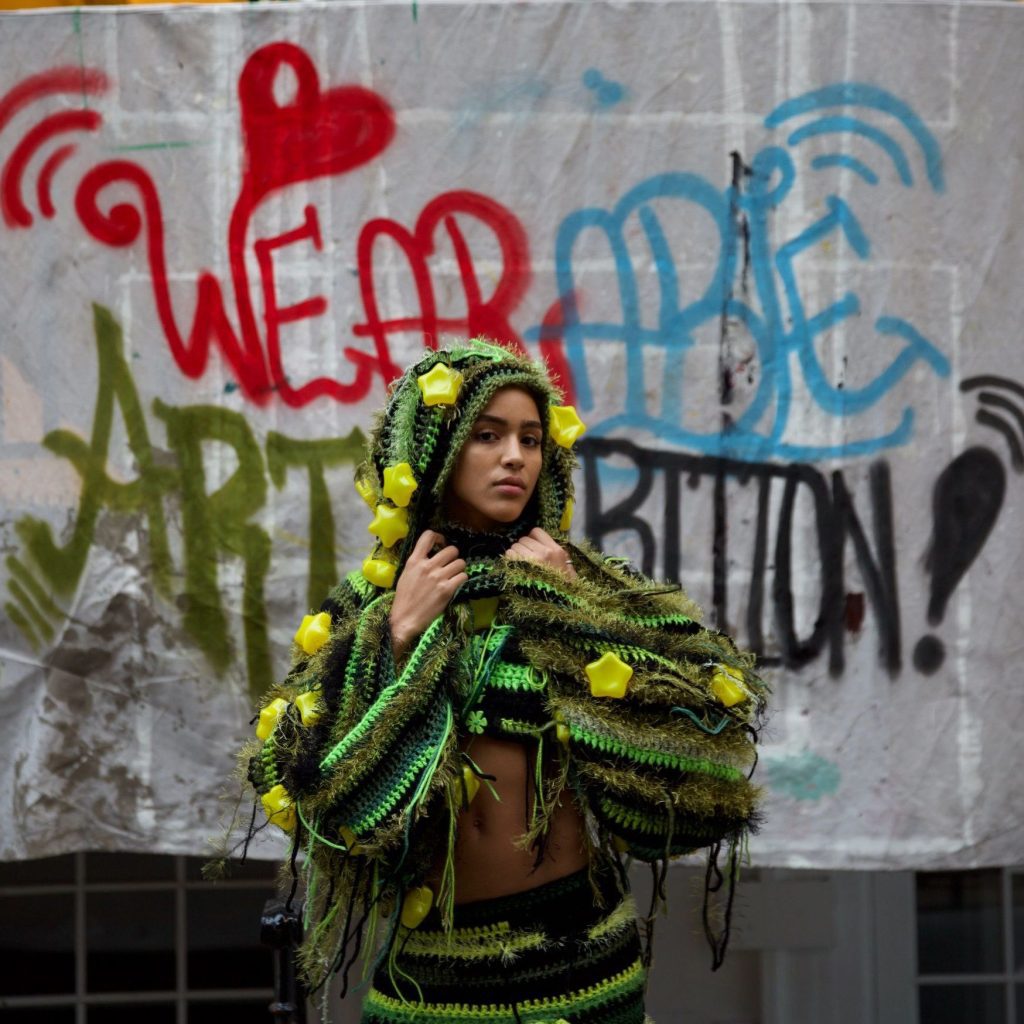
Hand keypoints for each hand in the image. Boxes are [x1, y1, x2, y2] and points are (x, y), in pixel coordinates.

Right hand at [391, 531, 467, 658]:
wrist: (405, 619)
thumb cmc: (404, 598)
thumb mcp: (406, 574)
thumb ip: (418, 562)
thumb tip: (431, 554)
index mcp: (414, 560)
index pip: (428, 536)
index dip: (439, 537)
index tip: (441, 544)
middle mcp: (427, 566)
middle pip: (451, 549)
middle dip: (453, 556)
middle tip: (450, 564)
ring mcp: (438, 577)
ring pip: (460, 562)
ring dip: (459, 569)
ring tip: (453, 575)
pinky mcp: (447, 589)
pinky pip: (463, 576)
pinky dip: (461, 580)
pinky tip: (455, 585)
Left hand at [503, 528, 575, 578]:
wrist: (558, 603)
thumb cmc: (562, 585)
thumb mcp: (566, 566)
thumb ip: (556, 553)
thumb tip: (542, 543)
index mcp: (555, 550)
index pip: (536, 531)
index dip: (532, 538)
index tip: (532, 546)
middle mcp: (544, 553)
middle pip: (523, 539)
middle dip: (523, 547)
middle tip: (526, 557)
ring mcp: (531, 561)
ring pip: (515, 546)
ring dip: (515, 553)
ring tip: (520, 562)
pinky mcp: (520, 568)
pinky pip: (509, 554)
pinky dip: (510, 559)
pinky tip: (514, 566)